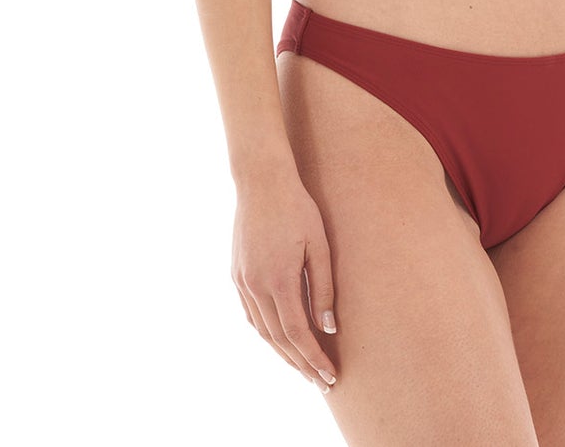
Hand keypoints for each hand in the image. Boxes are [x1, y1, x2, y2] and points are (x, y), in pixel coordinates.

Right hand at [231, 164, 341, 393]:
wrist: (261, 182)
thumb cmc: (297, 208)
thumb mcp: (319, 244)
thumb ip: (323, 287)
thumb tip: (328, 326)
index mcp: (279, 279)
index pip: (298, 333)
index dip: (313, 358)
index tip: (328, 376)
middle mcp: (256, 286)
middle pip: (279, 339)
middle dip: (300, 364)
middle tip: (319, 382)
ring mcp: (242, 282)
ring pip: (262, 330)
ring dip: (282, 352)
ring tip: (302, 367)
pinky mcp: (236, 275)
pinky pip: (251, 315)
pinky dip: (266, 332)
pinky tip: (280, 339)